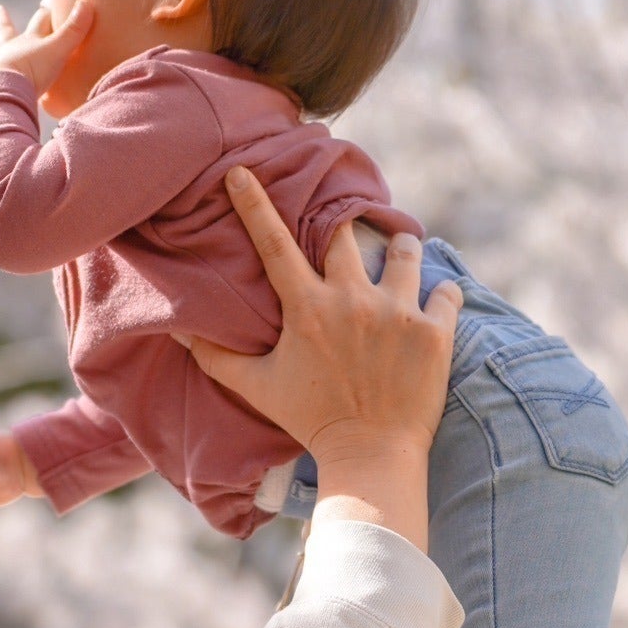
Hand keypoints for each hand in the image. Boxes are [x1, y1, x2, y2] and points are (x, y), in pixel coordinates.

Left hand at [0, 0, 94, 99]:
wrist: (7, 91)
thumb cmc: (33, 69)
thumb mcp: (58, 48)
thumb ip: (73, 30)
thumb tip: (86, 3)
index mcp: (27, 42)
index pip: (40, 21)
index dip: (47, 11)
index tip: (46, 2)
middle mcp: (9, 55)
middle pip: (6, 35)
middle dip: (4, 23)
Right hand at [176, 168, 461, 545]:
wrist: (370, 457)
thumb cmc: (311, 420)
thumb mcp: (258, 388)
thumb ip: (217, 358)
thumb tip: (181, 333)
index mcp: (307, 308)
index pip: (274, 243)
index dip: (254, 203)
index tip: (242, 171)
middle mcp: (352, 299)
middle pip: (348, 231)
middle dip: (347, 223)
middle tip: (351, 230)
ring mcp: (397, 312)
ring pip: (406, 250)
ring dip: (401, 250)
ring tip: (399, 263)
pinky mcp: (435, 331)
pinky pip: (446, 291)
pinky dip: (441, 295)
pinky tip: (434, 307)